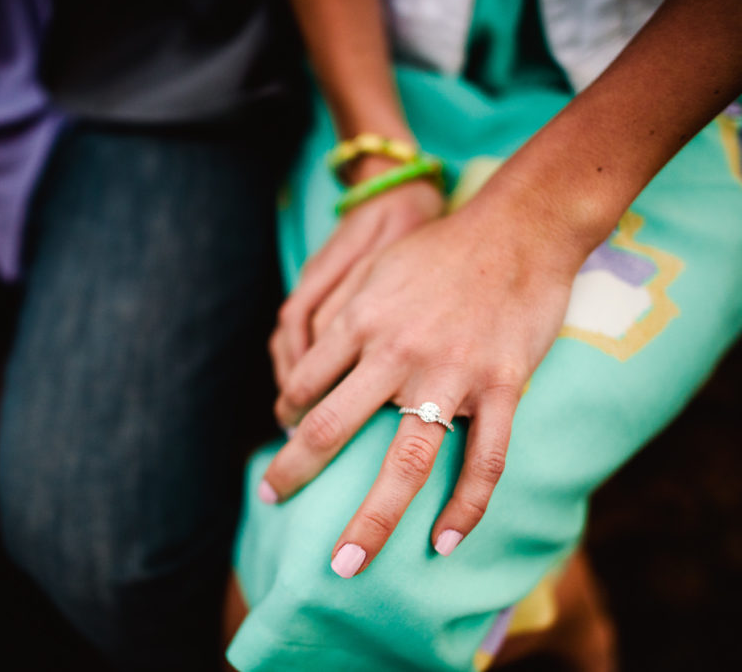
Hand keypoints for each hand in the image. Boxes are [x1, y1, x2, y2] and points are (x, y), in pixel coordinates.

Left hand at [260, 193, 576, 576]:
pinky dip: (466, 507)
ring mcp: (451, 375)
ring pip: (403, 462)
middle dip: (294, 472)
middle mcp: (396, 353)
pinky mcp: (503, 387)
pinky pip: (484, 460)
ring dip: (369, 521)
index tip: (283, 433)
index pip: (303, 384)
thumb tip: (312, 358)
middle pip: (330, 429)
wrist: (521, 226)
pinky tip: (443, 542)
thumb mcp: (376, 268)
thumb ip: (344, 314)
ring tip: (345, 565)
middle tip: (271, 501)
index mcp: (361, 321)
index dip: (284, 416)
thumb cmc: (442, 248)